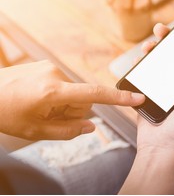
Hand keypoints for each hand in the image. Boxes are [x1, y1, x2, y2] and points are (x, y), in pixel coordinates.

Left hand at [0, 61, 144, 139]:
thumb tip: (90, 126)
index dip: (119, 98)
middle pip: (83, 100)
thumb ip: (68, 131)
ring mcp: (50, 67)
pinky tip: (38, 97)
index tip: (138, 98)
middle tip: (48, 117)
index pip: (95, 95)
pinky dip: (58, 94)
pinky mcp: (47, 64)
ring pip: (74, 92)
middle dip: (72, 111)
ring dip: (64, 103)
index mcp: (53, 92)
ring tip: (39, 106)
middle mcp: (56, 74)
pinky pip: (64, 83)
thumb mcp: (35, 131)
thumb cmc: (5, 113)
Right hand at [121, 23, 173, 193]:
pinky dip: (141, 65)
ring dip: (154, 50)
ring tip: (150, 44)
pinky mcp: (149, 94)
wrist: (164, 148)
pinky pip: (144, 75)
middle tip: (163, 30)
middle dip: (169, 40)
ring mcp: (164, 89)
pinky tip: (140, 58)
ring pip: (158, 62)